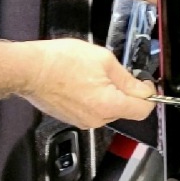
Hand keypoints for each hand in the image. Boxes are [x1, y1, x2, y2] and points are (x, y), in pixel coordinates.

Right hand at [19, 39, 155, 128]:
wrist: (30, 70)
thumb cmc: (60, 62)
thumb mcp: (103, 60)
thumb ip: (127, 78)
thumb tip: (142, 89)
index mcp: (109, 105)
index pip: (143, 110)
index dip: (149, 95)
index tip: (145, 84)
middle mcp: (97, 119)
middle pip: (125, 109)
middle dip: (124, 91)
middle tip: (112, 72)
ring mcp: (84, 121)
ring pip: (108, 109)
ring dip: (107, 94)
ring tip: (91, 75)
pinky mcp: (73, 119)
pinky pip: (92, 110)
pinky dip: (92, 97)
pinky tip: (81, 82)